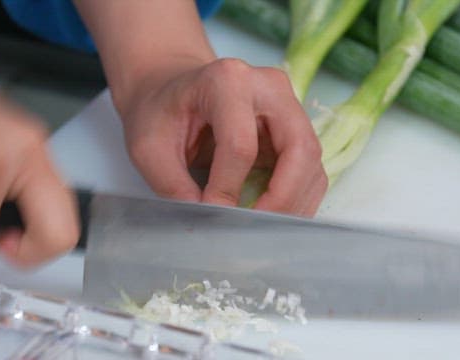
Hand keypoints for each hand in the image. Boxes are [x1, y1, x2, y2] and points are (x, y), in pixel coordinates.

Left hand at [117, 58, 327, 215]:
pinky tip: (273, 218)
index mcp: (227, 80)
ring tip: (263, 230)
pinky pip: (310, 170)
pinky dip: (297, 200)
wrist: (171, 93)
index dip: (228, 187)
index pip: (241, 144)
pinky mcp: (295, 129)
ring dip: (293, 204)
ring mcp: (288, 106)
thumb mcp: (148, 148)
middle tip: (255, 230)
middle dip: (282, 199)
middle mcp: (268, 87)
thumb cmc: (160, 114)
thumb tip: (206, 223)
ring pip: (311, 162)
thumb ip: (173, 185)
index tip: (211, 214)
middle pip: (299, 148)